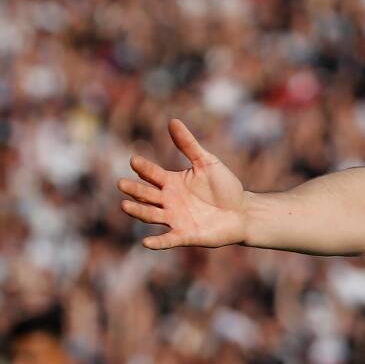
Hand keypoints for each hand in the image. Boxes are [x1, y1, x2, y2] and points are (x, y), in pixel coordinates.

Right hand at [118, 119, 247, 249]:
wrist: (243, 211)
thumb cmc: (225, 186)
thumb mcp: (207, 163)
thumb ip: (189, 145)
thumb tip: (173, 121)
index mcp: (171, 182)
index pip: (152, 174)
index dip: (144, 168)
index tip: (134, 161)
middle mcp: (169, 201)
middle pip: (146, 195)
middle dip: (134, 190)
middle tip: (121, 184)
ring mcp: (175, 219)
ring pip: (151, 215)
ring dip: (138, 212)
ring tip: (125, 205)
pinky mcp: (185, 235)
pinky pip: (168, 240)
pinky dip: (158, 242)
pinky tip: (146, 243)